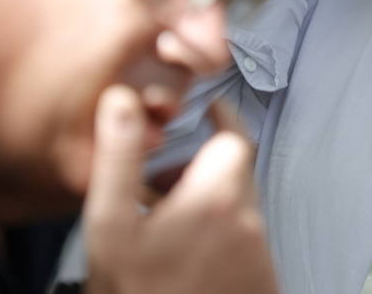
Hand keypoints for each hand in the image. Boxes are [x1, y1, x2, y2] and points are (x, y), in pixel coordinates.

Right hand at [84, 87, 276, 293]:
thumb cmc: (134, 293)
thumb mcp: (109, 224)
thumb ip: (118, 156)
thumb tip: (122, 98)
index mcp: (218, 197)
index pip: (234, 137)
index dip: (218, 121)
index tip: (202, 114)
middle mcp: (250, 222)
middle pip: (235, 174)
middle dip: (201, 171)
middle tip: (159, 187)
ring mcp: (259, 256)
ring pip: (237, 211)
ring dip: (207, 208)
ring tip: (160, 231)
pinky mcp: (262, 282)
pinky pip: (242, 246)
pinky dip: (217, 242)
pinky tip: (180, 261)